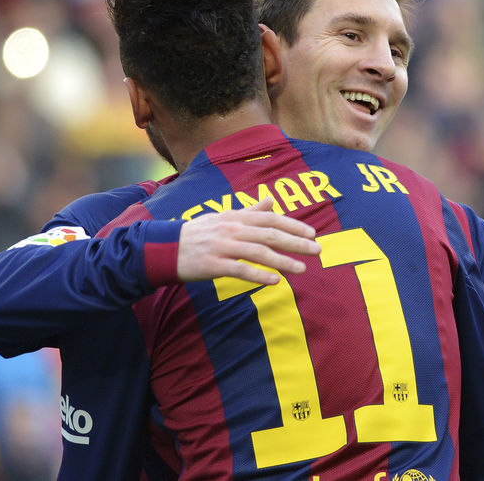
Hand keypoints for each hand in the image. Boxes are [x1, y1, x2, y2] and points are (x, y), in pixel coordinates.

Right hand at [177, 197, 320, 284]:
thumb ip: (250, 211)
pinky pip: (240, 270)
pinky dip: (259, 275)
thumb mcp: (225, 217)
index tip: (313, 233)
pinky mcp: (213, 265)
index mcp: (236, 217)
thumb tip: (272, 201)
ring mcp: (222, 246)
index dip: (293, 224)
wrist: (166, 248)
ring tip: (302, 269)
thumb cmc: (199, 233)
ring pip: (258, 252)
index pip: (271, 218)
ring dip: (282, 261)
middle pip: (270, 234)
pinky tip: (275, 282)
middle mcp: (232, 229)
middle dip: (296, 242)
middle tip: (317, 250)